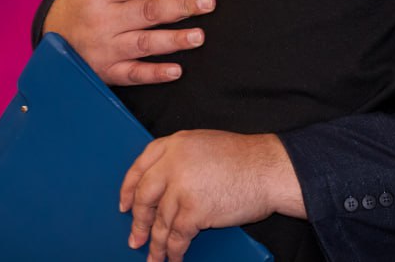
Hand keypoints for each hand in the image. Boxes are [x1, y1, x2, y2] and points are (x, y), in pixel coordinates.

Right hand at [43, 0, 214, 84]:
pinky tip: (177, 71)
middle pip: (148, 12)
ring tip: (199, 36)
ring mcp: (105, 48)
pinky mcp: (107, 72)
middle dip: (181, 7)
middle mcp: (103, 19)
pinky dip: (154, 74)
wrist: (53, 36)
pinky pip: (133, 75)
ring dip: (174, 40)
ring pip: (144, 44)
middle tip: (209, 3)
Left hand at [119, 130, 305, 261]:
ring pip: (160, 221)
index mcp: (176, 143)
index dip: (129, 187)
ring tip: (153, 256)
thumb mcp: (206, 145)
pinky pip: (177, 236)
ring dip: (156, 243)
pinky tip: (173, 258)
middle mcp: (174, 162)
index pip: (141, 165)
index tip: (124, 204)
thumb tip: (163, 185)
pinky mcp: (195, 210)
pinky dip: (174, 251)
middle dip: (138, 220)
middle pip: (144, 195)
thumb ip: (182, 158)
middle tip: (135, 237)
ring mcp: (183, 187)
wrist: (270, 169)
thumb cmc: (246, 159)